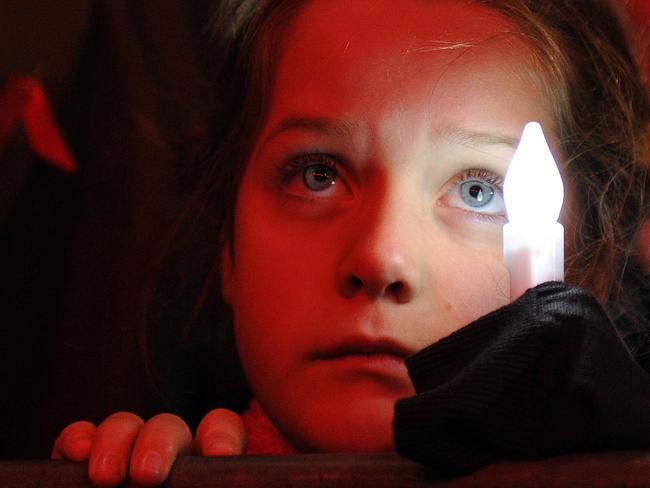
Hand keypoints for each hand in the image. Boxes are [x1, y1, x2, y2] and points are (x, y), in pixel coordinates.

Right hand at [51, 409, 245, 486]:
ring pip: (124, 427)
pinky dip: (76, 440)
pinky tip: (77, 455)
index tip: (221, 456)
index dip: (220, 436)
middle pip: (168, 428)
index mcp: (204, 473)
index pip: (220, 430)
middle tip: (147, 475)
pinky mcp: (77, 472)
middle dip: (159, 442)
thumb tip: (223, 481)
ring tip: (107, 478)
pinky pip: (76, 440)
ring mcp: (123, 459)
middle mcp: (167, 460)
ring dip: (115, 442)